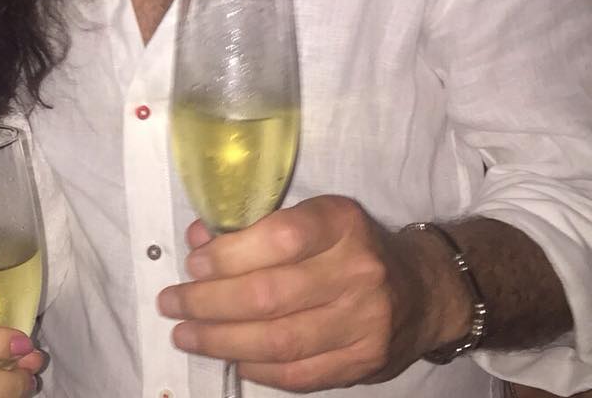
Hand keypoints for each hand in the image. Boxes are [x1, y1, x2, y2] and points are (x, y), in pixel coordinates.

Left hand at [157, 196, 452, 392]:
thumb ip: (257, 227)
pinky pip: (299, 375)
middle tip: (172, 303)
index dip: (229, 254)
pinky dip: (257, 369)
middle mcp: (357, 270)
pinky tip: (231, 357)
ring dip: (221, 340)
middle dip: (209, 303)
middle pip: (270, 294)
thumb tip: (198, 240)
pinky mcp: (364, 363)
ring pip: (279, 340)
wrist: (421, 290)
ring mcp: (364, 322)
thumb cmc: (349, 246)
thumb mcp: (314, 218)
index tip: (193, 264)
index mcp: (341, 223)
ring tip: (186, 334)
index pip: (279, 237)